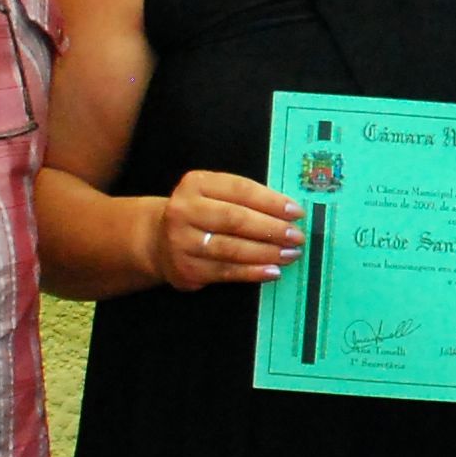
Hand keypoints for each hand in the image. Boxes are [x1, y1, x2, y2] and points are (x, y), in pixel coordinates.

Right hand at [150, 170, 302, 289]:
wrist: (158, 240)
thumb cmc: (200, 213)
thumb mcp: (214, 194)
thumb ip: (245, 198)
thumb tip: (289, 213)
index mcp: (196, 184)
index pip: (240, 190)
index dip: (272, 202)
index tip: (296, 212)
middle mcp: (184, 210)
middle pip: (236, 219)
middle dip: (272, 229)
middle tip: (297, 236)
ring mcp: (182, 241)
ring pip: (232, 248)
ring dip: (266, 252)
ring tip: (290, 254)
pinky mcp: (186, 269)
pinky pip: (226, 271)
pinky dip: (253, 272)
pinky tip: (272, 271)